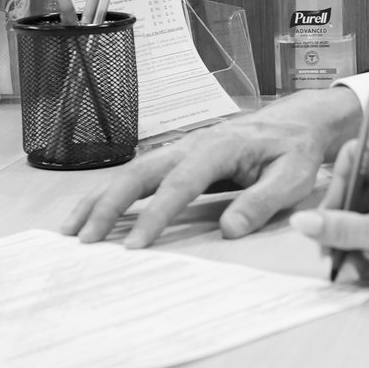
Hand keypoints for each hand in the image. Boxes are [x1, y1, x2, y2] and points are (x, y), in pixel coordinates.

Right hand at [62, 87, 362, 247]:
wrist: (297, 121)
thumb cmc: (295, 149)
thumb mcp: (293, 177)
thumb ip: (262, 202)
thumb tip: (229, 230)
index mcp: (219, 147)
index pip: (179, 186)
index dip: (154, 217)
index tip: (133, 246)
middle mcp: (190, 144)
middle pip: (138, 174)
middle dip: (107, 206)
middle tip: (84, 240)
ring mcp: (180, 149)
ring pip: (130, 173)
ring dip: (99, 200)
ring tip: (71, 231)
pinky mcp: (176, 159)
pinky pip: (139, 178)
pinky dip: (111, 196)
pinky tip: (93, 216)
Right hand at [286, 145, 368, 314]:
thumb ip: (342, 228)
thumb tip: (303, 221)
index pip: (353, 158)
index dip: (336, 184)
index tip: (325, 214)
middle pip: (354, 199)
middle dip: (340, 227)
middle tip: (330, 251)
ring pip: (364, 229)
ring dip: (357, 251)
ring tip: (358, 268)